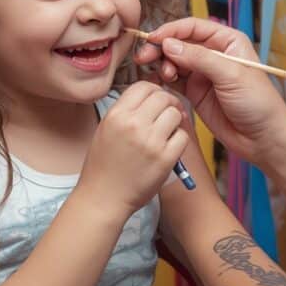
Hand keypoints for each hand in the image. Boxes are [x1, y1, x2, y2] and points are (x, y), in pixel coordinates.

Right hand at [79, 81, 188, 214]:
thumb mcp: (106, 129)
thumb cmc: (104, 165)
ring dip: (175, 121)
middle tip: (169, 114)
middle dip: (169, 104)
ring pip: (176, 114)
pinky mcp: (165, 158)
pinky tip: (170, 148)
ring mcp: (150, 141)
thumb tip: (151, 96)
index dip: (154, 91)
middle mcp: (133, 124)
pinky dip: (179, 140)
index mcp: (116, 115)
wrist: (103, 198)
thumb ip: (126, 111)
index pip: (143, 86)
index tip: (157, 100)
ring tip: (167, 132)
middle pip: (163, 97)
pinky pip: (183, 136)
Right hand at [133, 17, 285, 165]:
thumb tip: (169, 45)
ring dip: (162, 64)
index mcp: (228, 41)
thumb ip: (200, 58)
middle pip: (179, 42)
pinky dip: (164, 78)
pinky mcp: (195, 92)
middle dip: (161, 47)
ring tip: (164, 75)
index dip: (171, 30)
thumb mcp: (231, 76)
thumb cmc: (258, 104)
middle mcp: (214, 54)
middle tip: (145, 57)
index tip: (153, 38)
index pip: (193, 27)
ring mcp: (203, 73)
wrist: (263, 138)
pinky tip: (160, 82)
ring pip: (174, 60)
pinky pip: (174, 79)